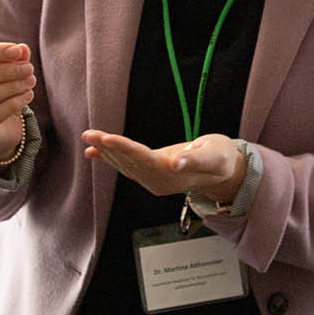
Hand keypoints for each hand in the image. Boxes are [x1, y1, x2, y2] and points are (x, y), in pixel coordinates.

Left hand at [80, 131, 245, 203]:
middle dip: (108, 147)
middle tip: (89, 134)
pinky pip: (126, 166)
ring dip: (105, 151)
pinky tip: (93, 151)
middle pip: (129, 162)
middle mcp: (158, 180)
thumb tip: (176, 162)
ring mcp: (153, 179)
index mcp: (172, 174)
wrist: (224, 172)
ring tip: (89, 137)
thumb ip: (196, 159)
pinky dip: (109, 158)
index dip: (124, 148)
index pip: (143, 159)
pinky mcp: (150, 174)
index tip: (107, 139)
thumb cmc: (222, 159)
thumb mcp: (215, 156)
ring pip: (124, 164)